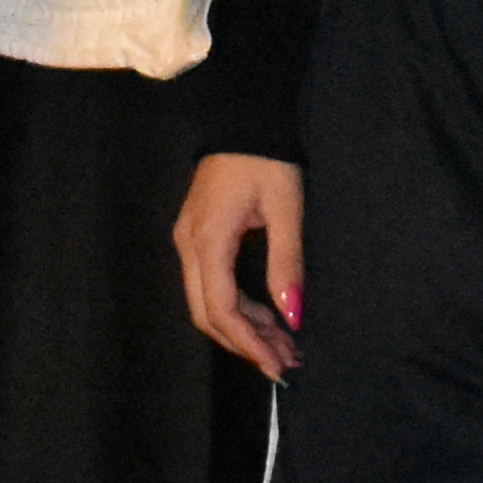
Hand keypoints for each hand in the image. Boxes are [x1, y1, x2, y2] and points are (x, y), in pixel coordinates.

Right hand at [174, 153, 307, 376]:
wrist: (244, 117)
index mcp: (207, 241)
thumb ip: (286, 264)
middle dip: (246, 344)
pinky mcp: (198, 237)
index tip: (278, 365)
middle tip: (286, 363)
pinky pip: (211, 285)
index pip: (221, 310)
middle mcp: (189, 247)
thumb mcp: (286, 209)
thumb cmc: (267, 159)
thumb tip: (293, 316)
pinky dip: (238, 307)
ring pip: (208, 303)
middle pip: (208, 315)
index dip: (249, 344)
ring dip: (244, 328)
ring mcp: (189, 242)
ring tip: (284, 345)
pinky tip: (267, 318)